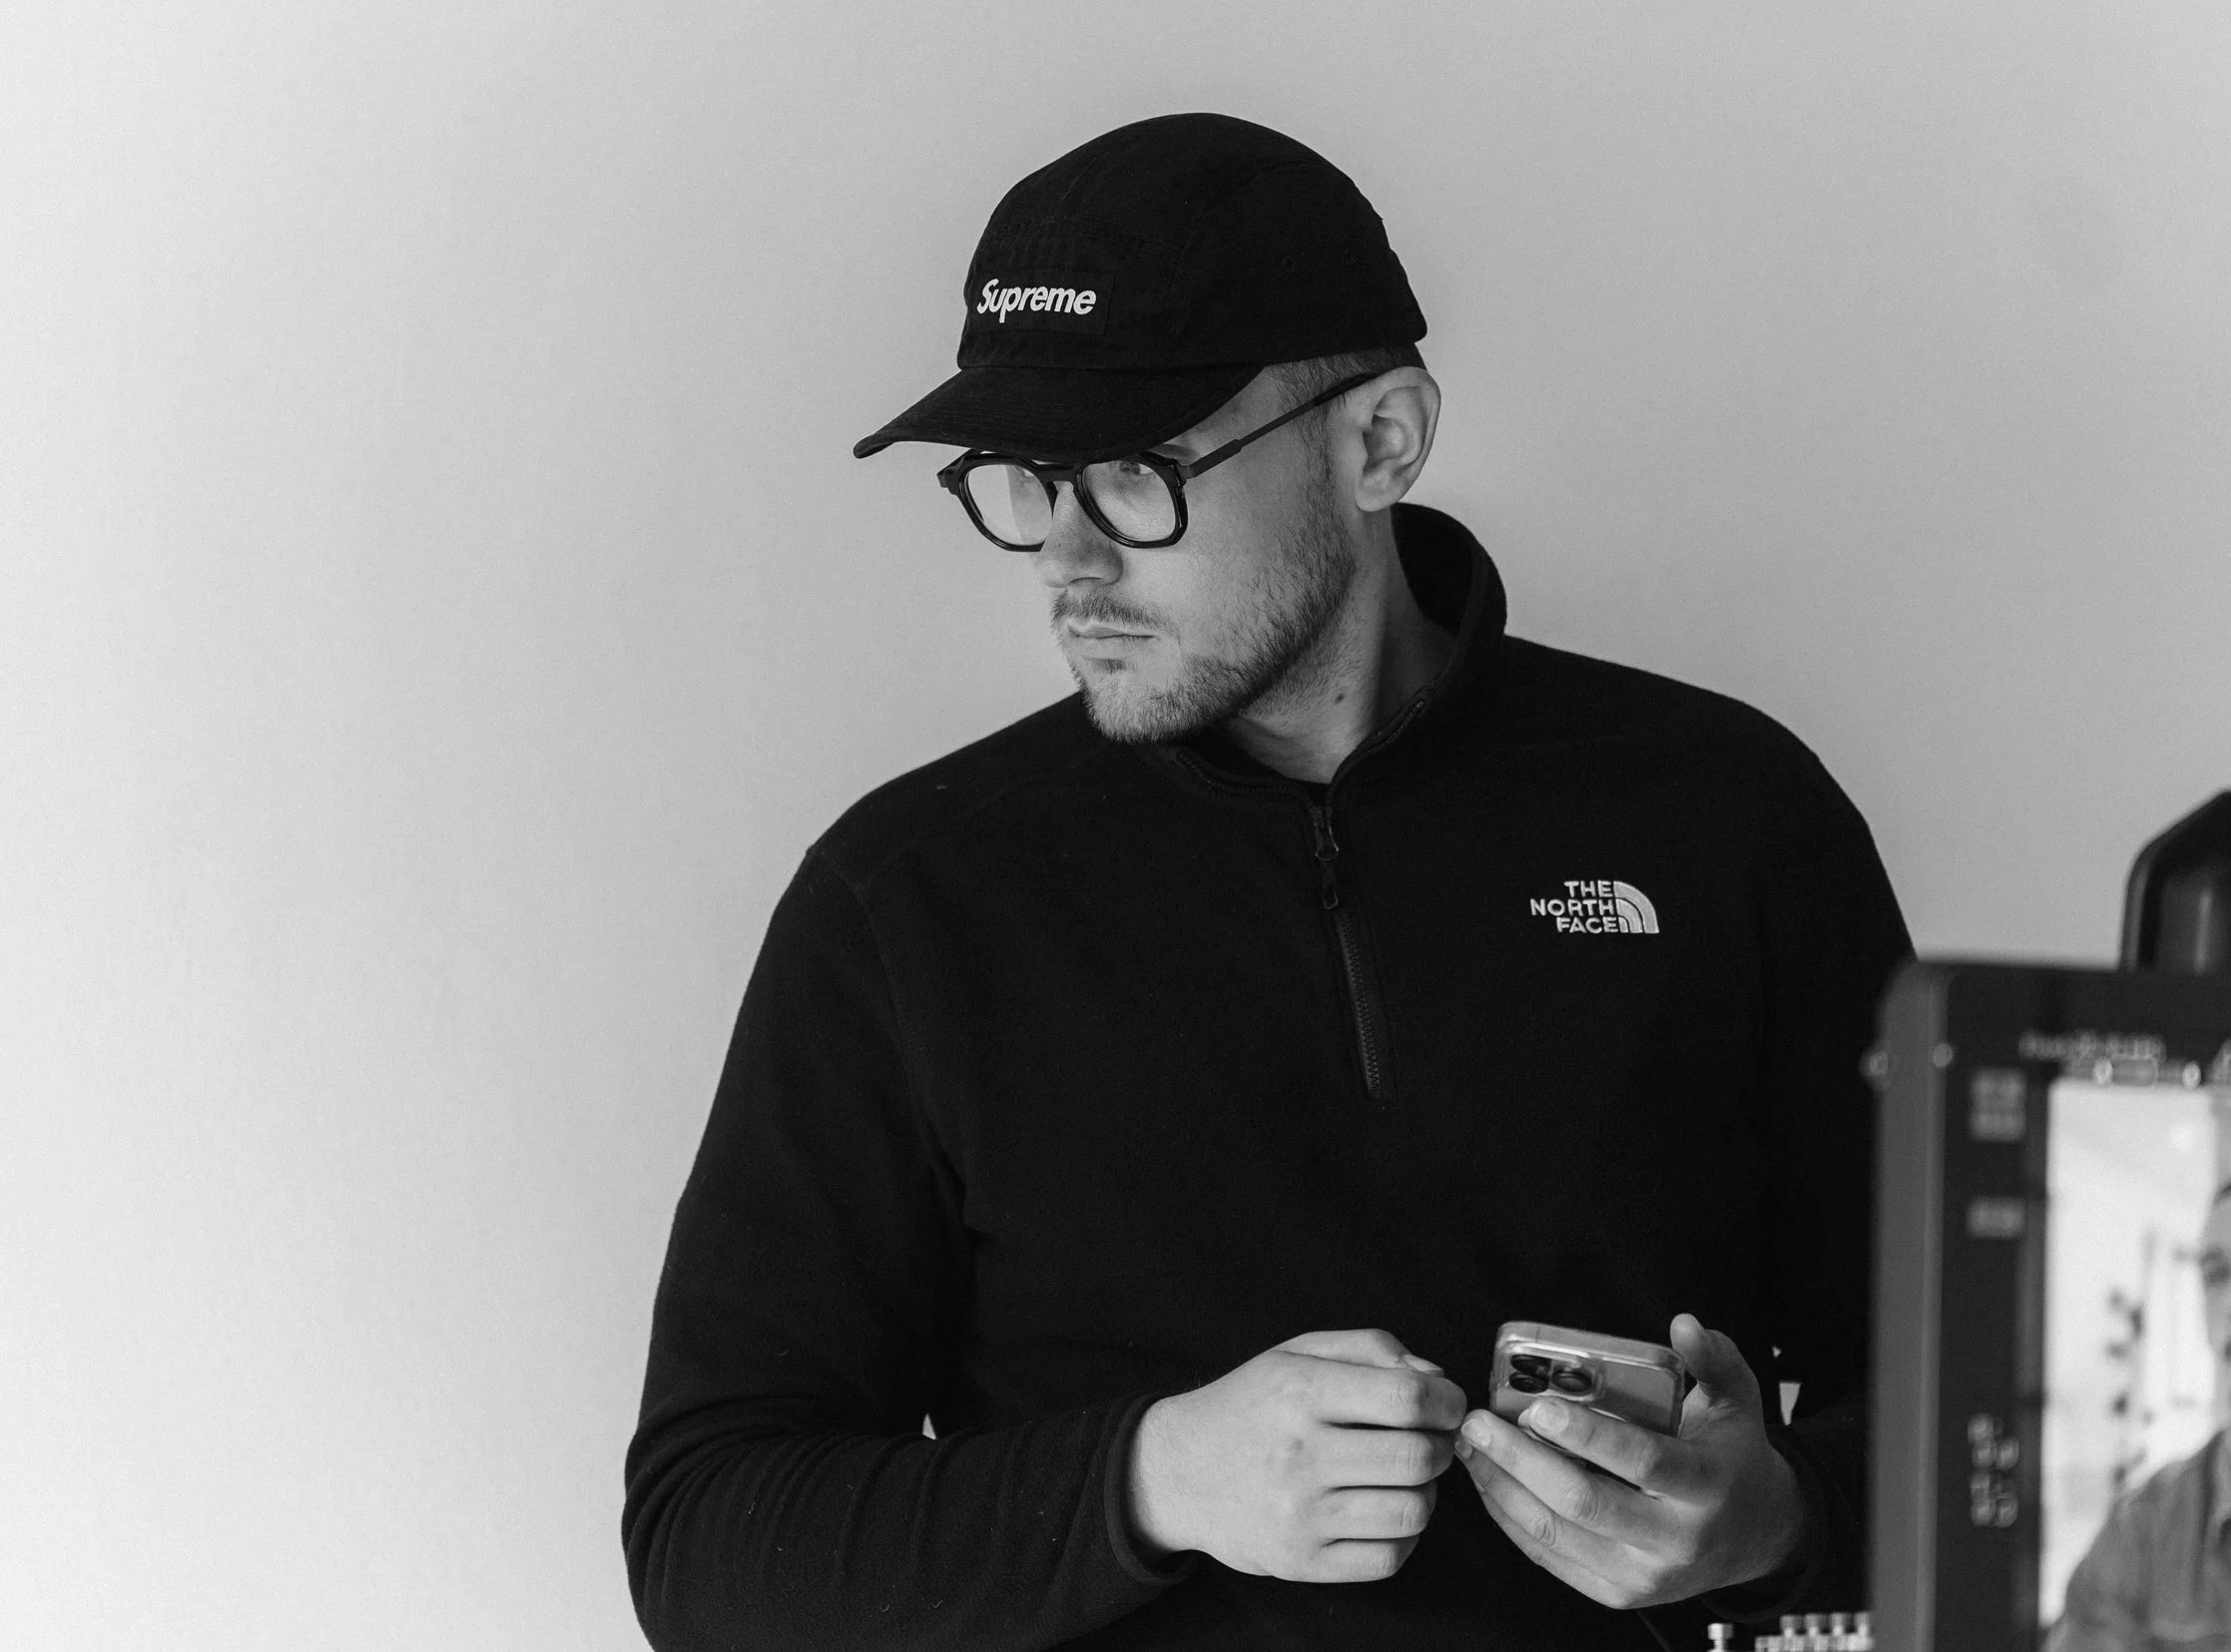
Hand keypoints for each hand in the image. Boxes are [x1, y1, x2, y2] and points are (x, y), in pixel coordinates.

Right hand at [1128, 1328, 1466, 1581]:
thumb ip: (1371, 1349)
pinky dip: (1403, 1535)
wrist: (1178, 1471)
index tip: (1447, 1404)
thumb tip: (1437, 1379)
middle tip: (1428, 1440)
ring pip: (1412, 1511)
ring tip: (1402, 1477)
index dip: (1447, 1401)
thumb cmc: (1250, 1404)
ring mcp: (1299, 1515)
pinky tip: (1383, 1511)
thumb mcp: (1298, 1354)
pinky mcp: (1301, 1561)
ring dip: (1425, 1492)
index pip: (1407, 1397)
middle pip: (1417, 1457)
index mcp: (1299, 1392)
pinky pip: (1388, 1558)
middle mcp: (1298, 1454)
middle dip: (1441, 1446)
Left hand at [1452, 1314, 1803, 1608]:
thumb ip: (1713, 1359)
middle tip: (1479, 1422)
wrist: (1754, 1538)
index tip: (1538, 1407)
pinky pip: (1549, 1555)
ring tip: (1472, 1444)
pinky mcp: (1615, 1592)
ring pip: (1555, 1533)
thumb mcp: (1737, 1401)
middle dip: (1521, 1460)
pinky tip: (1488, 1479)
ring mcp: (1642, 1576)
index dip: (1587, 1436)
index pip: (1642, 1461)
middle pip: (1583, 1503)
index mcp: (1705, 1487)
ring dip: (1502, 1486)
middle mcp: (1674, 1540)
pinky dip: (1510, 1516)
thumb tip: (1683, 1324)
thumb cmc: (1732, 1457)